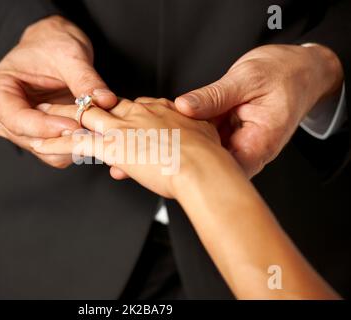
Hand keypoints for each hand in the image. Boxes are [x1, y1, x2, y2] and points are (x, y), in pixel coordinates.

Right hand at [0, 15, 116, 167]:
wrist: (51, 47)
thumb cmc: (51, 44)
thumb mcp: (69, 54)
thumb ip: (85, 79)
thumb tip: (105, 101)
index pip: (17, 119)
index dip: (47, 127)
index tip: (75, 125)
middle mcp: (0, 116)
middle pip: (32, 140)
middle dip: (65, 137)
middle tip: (96, 129)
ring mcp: (17, 131)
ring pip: (46, 151)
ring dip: (73, 143)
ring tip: (98, 128)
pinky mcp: (37, 139)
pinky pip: (57, 153)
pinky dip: (76, 145)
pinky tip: (93, 131)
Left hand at [30, 97, 225, 197]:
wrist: (203, 168)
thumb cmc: (208, 158)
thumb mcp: (203, 139)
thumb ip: (192, 135)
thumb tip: (190, 140)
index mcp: (159, 110)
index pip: (132, 107)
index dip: (119, 114)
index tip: (114, 119)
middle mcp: (138, 113)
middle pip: (104, 105)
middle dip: (85, 106)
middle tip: (68, 105)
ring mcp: (123, 128)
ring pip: (84, 117)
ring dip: (63, 117)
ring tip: (43, 115)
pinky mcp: (112, 146)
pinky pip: (77, 142)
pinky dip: (57, 143)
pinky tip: (42, 144)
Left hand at [175, 44, 343, 176]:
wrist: (301, 69)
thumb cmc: (283, 73)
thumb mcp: (246, 78)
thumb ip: (214, 95)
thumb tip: (183, 107)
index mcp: (260, 141)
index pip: (227, 170)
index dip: (200, 167)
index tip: (177, 154)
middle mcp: (250, 148)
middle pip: (214, 165)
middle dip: (189, 153)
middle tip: (169, 137)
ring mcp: (239, 143)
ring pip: (208, 151)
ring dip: (190, 141)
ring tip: (172, 128)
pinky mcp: (230, 135)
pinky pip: (208, 137)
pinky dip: (195, 129)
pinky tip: (183, 121)